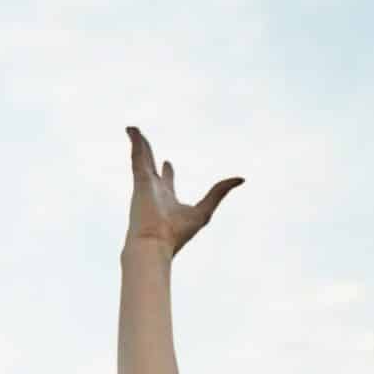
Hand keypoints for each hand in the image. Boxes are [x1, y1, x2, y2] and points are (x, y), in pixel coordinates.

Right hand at [125, 127, 240, 255]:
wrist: (155, 244)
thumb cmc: (177, 234)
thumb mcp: (205, 210)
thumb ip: (219, 192)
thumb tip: (240, 179)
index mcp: (167, 199)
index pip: (166, 181)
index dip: (167, 171)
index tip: (167, 163)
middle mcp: (154, 190)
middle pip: (150, 167)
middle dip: (147, 154)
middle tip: (142, 142)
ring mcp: (145, 184)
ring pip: (141, 157)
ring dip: (138, 143)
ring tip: (132, 129)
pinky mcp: (140, 180)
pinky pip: (137, 156)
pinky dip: (135, 142)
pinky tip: (133, 130)